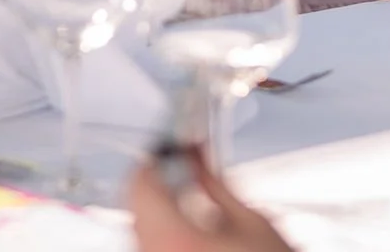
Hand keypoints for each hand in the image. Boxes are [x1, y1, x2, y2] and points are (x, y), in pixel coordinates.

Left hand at [130, 151, 292, 251]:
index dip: (157, 158)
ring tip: (195, 205)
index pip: (140, 182)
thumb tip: (197, 154)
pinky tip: (194, 233)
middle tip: (187, 171)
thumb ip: (215, 183)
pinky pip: (151, 248)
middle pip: (138, 207)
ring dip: (162, 210)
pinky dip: (166, 234)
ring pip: (141, 230)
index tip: (175, 149)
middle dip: (162, 183)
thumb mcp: (251, 222)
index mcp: (173, 238)